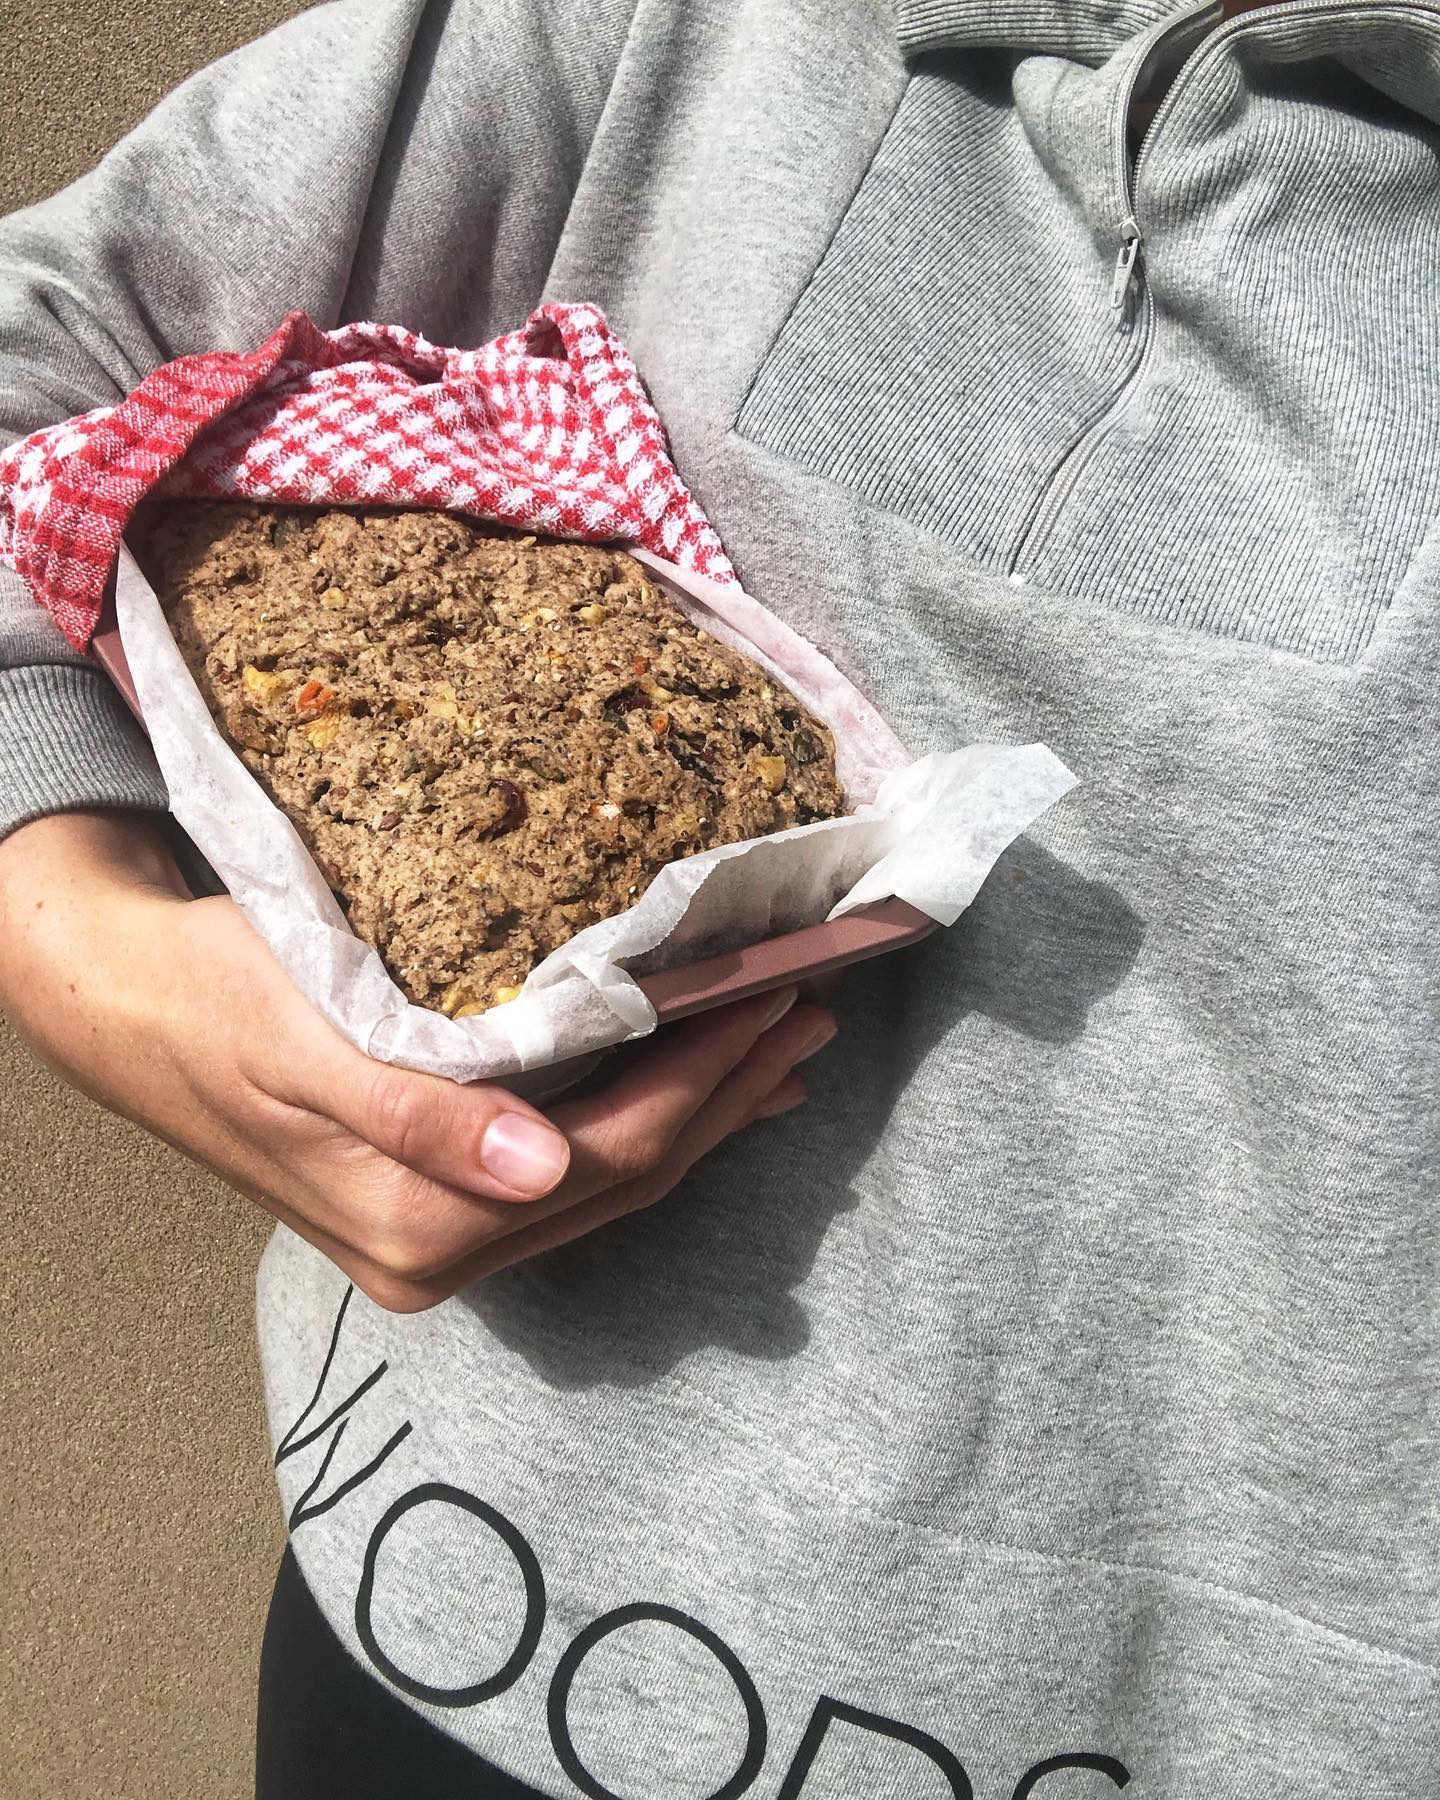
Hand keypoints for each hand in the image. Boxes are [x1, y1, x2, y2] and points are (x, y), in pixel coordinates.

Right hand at [0, 811, 835, 1311]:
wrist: (132, 1005)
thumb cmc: (214, 1000)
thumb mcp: (306, 1044)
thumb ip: (420, 1117)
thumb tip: (541, 1166)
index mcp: (417, 1222)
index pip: (610, 1154)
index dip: (704, 1080)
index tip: (775, 997)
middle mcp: (441, 1251)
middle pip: (630, 1176)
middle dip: (728, 1095)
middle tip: (812, 1011)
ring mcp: (443, 1237)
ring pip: (614, 1180)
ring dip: (706, 1112)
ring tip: (784, 1047)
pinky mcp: (440, 1200)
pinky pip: (577, 1170)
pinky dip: (649, 1122)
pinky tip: (698, 1087)